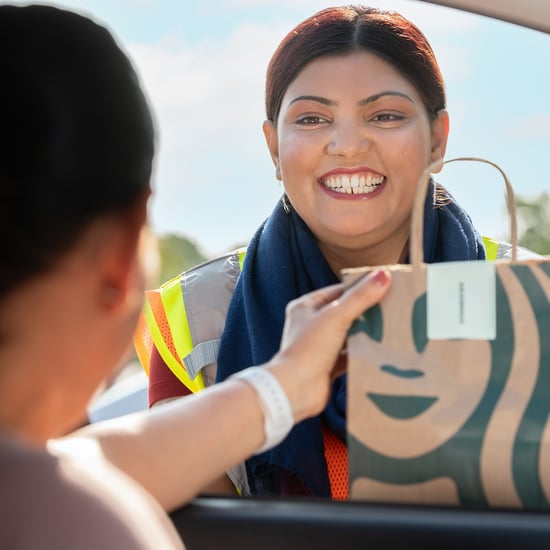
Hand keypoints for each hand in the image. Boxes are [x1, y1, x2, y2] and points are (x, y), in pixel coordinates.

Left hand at [267, 269, 390, 422]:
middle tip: (393, 306)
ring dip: (367, 333)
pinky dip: (363, 353)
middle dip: (367, 312)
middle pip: (344, 313)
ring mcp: (319, 347)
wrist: (295, 390)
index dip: (360, 288)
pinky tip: (381, 350)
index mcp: (305, 307)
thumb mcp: (336, 317)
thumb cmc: (308, 349)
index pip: (337, 292)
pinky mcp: (328, 366)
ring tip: (393, 327)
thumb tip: (383, 275)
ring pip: (348, 335)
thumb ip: (360, 297)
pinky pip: (350, 356)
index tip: (385, 286)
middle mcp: (310, 325)